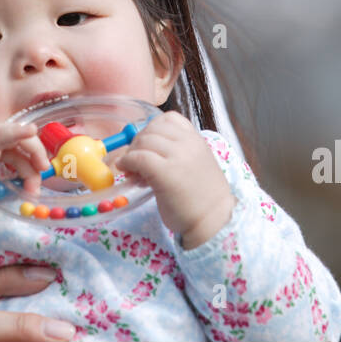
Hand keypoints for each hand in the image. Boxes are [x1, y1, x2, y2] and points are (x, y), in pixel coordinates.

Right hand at [0, 121, 50, 204]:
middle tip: (35, 190)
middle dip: (32, 169)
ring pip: (17, 142)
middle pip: (19, 148)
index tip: (33, 187)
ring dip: (32, 160)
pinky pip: (2, 134)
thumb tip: (3, 199)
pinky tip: (31, 131)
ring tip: (36, 181)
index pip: (12, 153)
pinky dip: (17, 132)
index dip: (27, 167)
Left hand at [114, 111, 235, 248]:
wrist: (213, 222)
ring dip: (132, 154)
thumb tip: (142, 150)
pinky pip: (139, 157)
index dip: (151, 129)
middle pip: (151, 130)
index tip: (147, 145)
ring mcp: (178, 157)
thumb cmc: (202, 199)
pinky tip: (127, 172)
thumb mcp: (194, 165)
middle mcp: (188, 144)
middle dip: (138, 143)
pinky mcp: (166, 173)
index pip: (169, 119)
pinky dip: (127, 162)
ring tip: (133, 172)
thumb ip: (176, 153)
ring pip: (143, 141)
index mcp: (196, 140)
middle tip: (134, 162)